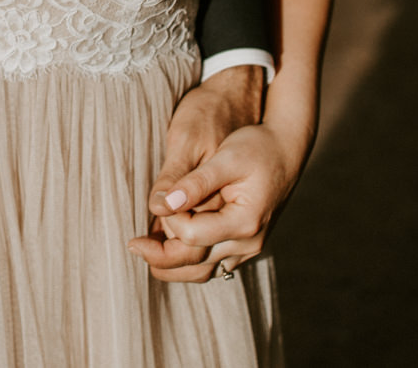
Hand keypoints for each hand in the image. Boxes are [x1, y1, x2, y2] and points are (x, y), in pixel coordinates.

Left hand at [129, 68, 296, 282]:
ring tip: (145, 250)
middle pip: (195, 264)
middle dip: (160, 257)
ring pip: (203, 271)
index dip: (168, 222)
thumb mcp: (226, 157)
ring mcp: (248, 248)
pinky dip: (189, 260)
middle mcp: (248, 242)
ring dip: (173, 265)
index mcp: (244, 221)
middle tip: (132, 244)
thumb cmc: (256, 147)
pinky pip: (212, 264)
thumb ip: (195, 182)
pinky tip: (168, 245)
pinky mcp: (243, 245)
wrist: (286, 149)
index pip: (191, 236)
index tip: (157, 204)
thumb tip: (163, 204)